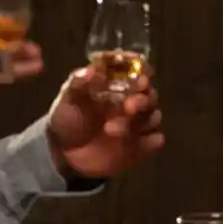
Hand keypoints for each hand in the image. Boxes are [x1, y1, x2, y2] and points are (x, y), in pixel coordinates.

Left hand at [45, 63, 166, 178]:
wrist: (65, 154)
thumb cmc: (68, 120)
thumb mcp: (67, 100)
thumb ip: (78, 83)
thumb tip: (91, 69)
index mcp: (116, 84)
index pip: (137, 70)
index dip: (142, 69)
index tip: (141, 75)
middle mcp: (132, 99)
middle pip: (149, 93)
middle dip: (142, 99)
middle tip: (128, 106)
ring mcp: (138, 122)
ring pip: (153, 115)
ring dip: (139, 121)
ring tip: (112, 130)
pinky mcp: (142, 144)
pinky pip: (156, 139)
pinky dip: (151, 140)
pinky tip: (137, 143)